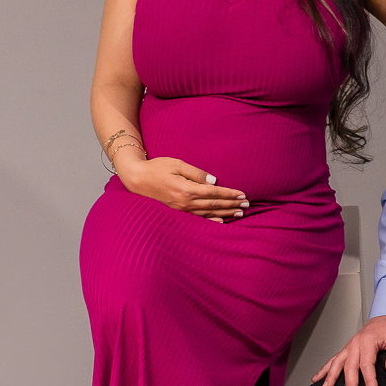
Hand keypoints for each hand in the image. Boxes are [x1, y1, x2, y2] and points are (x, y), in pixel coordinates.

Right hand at [115, 150, 247, 221]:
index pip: (214, 193)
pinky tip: (221, 222)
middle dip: (232, 205)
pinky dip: (211, 221)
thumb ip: (196, 173)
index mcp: (187, 189)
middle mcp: (186, 202)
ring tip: (239, 213)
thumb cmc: (157, 167)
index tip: (243, 195)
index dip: (230, 194)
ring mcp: (182, 209)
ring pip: (208, 213)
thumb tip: (214, 181)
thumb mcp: (176, 163)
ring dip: (225, 213)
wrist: (137, 179)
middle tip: (247, 205)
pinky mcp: (178, 211)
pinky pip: (198, 218)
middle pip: (214, 204)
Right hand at [312, 316, 385, 385]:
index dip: (370, 380)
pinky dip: (324, 369)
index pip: (367, 364)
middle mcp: (356, 343)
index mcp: (368, 341)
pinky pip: (333, 359)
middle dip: (350, 384)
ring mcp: (349, 347)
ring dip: (330, 377)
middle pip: (350, 366)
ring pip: (337, 363)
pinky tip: (317, 379)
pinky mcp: (347, 350)